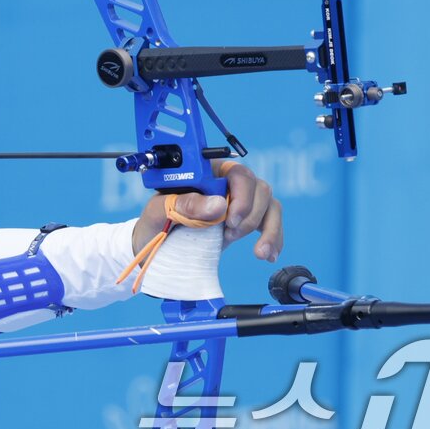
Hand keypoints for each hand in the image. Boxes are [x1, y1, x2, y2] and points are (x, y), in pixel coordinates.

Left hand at [131, 160, 282, 261]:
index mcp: (206, 172)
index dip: (240, 195)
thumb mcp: (159, 211)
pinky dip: (275, 238)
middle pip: (259, 188)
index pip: (237, 172)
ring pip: (270, 204)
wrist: (154, 245)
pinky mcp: (245, 219)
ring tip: (257, 252)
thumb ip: (184, 204)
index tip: (229, 220)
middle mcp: (226, 182)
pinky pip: (271, 221)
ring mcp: (238, 200)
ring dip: (269, 229)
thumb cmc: (154, 222)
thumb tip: (219, 205)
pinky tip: (269, 256)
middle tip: (229, 235)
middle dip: (250, 216)